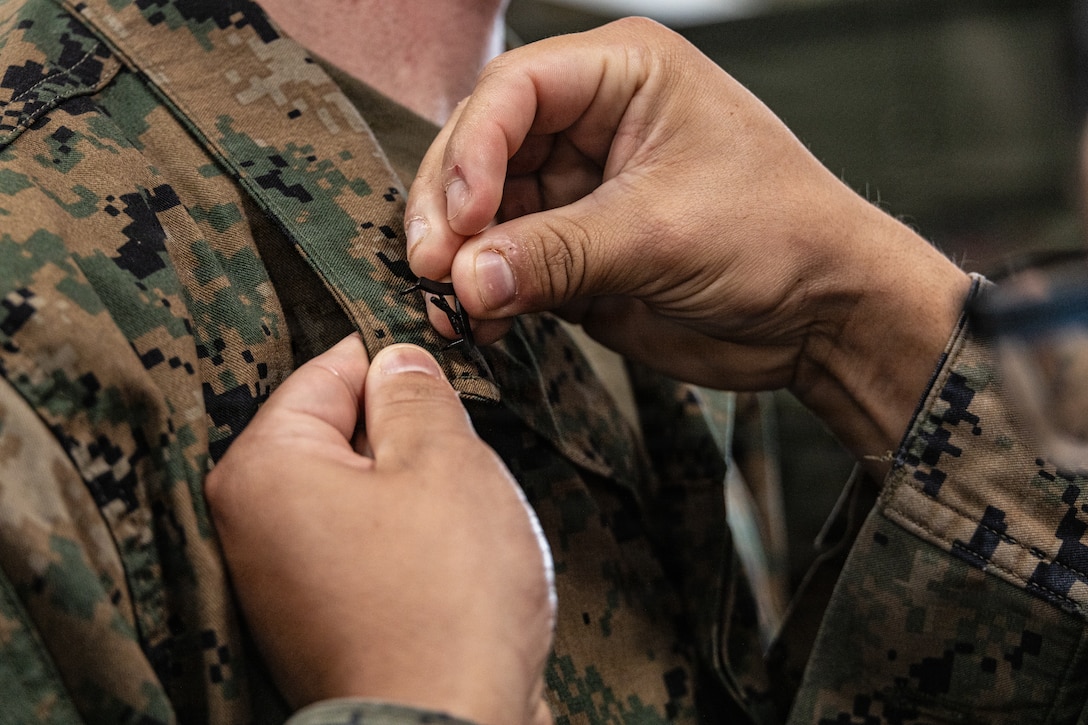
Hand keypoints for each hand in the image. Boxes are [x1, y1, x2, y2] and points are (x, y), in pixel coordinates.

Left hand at [205, 336, 554, 724]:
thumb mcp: (444, 462)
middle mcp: (253, 523)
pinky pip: (365, 546)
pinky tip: (448, 565)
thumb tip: (398, 360)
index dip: (395, 361)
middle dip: (407, 434)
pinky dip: (408, 541)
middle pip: (340, 434)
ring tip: (458, 522)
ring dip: (415, 491)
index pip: (328, 370)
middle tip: (462, 453)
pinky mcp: (317, 619)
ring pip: (361, 491)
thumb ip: (416, 394)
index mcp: (265, 468)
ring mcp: (282, 579)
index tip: (445, 361)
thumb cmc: (444, 597)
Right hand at [404, 17, 970, 467]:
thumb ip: (557, 253)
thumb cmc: (780, 236)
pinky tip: (477, 320)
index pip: (514, 91)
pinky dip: (486, 293)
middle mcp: (593, 123)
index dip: (473, 151)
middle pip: (483, 147)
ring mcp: (580, 189)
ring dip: (461, 257)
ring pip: (487, 211)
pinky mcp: (576, 249)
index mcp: (625, 75)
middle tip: (434, 264)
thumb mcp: (663, 232)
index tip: (460, 218)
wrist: (821, 315)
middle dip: (452, 208)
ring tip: (450, 302)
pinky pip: (509, 263)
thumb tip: (466, 277)